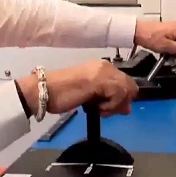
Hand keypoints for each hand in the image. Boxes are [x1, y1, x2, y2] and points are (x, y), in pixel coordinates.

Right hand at [17, 60, 138, 117]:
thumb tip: (127, 108)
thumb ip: (108, 98)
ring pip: (126, 90)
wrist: (46, 90)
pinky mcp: (99, 81)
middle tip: (106, 111)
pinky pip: (118, 95)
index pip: (125, 81)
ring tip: (101, 110)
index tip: (110, 108)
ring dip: (116, 105)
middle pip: (130, 85)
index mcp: (101, 66)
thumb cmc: (62, 93)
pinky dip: (111, 106)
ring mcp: (103, 72)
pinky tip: (98, 109)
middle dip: (122, 101)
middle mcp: (105, 66)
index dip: (122, 97)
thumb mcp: (91, 96)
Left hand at [134, 19, 175, 56]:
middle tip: (171, 55)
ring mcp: (173, 27)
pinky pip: (174, 39)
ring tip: (165, 52)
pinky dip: (171, 45)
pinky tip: (163, 48)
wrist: (136, 31)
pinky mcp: (167, 29)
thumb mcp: (168, 47)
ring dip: (175, 49)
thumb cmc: (149, 38)